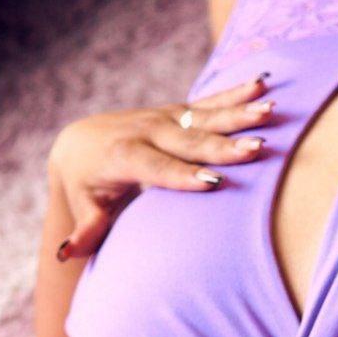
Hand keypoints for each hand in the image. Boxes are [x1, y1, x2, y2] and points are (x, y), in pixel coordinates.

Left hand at [49, 74, 273, 258]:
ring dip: (239, 114)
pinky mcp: (177, 111)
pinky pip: (211, 102)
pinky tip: (263, 84)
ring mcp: (164, 117)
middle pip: (190, 141)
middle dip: (223, 146)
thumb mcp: (84, 207)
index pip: (157, 167)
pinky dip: (236, 94)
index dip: (183, 176)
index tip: (212, 183)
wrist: (80, 143)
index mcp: (124, 155)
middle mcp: (146, 130)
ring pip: (205, 117)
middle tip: (256, 149)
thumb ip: (84, 229)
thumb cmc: (86, 184)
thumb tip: (68, 252)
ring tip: (269, 111)